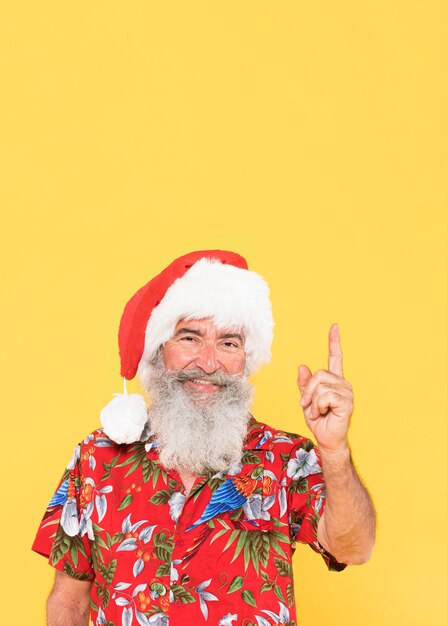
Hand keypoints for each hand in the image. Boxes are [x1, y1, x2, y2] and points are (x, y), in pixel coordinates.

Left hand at [297, 323, 352, 452]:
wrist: (326, 439)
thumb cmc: (319, 421)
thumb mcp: (306, 400)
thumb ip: (305, 384)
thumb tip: (301, 366)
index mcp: (333, 380)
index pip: (334, 357)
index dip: (334, 342)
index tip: (334, 326)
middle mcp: (342, 383)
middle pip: (319, 374)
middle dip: (308, 391)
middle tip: (308, 405)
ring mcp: (346, 392)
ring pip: (320, 386)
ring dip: (313, 401)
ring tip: (319, 411)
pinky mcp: (347, 402)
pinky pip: (325, 396)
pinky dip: (319, 406)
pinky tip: (325, 413)